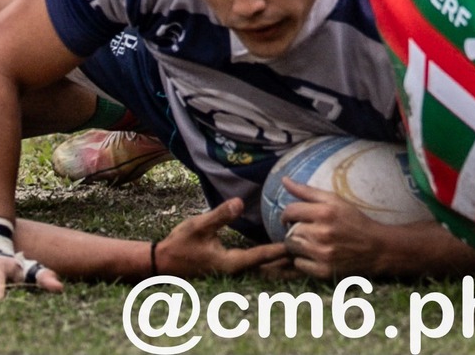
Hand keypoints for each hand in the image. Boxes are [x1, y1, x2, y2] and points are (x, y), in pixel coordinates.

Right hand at [155, 197, 291, 278]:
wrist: (164, 262)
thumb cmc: (180, 243)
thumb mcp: (199, 226)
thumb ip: (220, 215)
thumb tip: (240, 203)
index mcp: (231, 262)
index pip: (262, 256)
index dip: (280, 249)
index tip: (298, 242)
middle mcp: (235, 270)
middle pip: (268, 268)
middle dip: (287, 260)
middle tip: (309, 251)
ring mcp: (233, 271)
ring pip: (264, 269)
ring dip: (281, 263)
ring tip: (303, 255)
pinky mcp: (231, 268)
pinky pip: (256, 266)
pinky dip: (269, 261)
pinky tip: (279, 255)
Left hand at [279, 180, 387, 278]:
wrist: (376, 248)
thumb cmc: (355, 220)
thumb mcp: (335, 200)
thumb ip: (308, 191)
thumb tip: (284, 180)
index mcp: (325, 212)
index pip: (291, 211)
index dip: (287, 214)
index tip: (291, 217)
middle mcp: (322, 233)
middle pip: (290, 231)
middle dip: (294, 230)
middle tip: (304, 230)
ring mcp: (323, 254)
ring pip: (292, 247)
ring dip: (296, 244)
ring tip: (308, 242)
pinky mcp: (324, 271)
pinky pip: (299, 264)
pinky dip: (303, 259)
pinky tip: (314, 255)